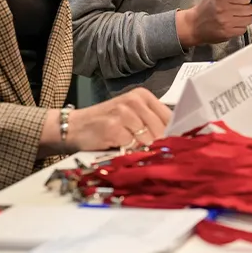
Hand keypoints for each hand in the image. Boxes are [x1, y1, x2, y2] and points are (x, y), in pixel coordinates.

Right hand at [49, 88, 171, 152]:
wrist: (73, 127)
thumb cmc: (106, 123)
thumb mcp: (131, 116)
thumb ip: (150, 123)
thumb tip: (175, 141)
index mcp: (143, 95)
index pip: (169, 116)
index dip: (174, 133)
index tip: (178, 147)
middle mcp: (134, 101)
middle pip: (160, 129)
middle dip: (160, 145)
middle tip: (159, 156)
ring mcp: (123, 113)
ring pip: (148, 138)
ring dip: (145, 150)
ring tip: (138, 154)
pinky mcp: (113, 127)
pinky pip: (131, 146)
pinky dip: (130, 152)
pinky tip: (123, 152)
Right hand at [176, 0, 251, 47]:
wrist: (193, 25)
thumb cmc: (204, 10)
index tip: (243, 0)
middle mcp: (224, 10)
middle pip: (249, 8)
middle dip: (247, 8)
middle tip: (242, 9)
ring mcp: (226, 23)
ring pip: (248, 19)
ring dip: (245, 18)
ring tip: (238, 17)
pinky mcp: (227, 33)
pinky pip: (243, 29)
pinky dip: (240, 27)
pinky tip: (234, 24)